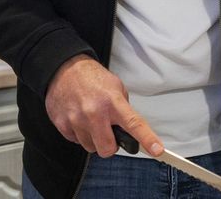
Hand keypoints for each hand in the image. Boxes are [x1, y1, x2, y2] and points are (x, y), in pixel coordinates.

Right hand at [44, 54, 162, 157]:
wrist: (65, 69)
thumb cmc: (92, 78)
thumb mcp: (116, 87)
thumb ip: (123, 109)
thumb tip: (130, 130)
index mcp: (113, 102)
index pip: (134, 124)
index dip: (147, 139)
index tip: (157, 150)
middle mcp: (95, 112)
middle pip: (107, 148)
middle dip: (110, 145)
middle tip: (109, 133)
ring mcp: (77, 120)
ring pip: (91, 147)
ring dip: (94, 139)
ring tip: (91, 121)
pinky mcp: (62, 124)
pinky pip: (76, 142)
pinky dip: (80, 134)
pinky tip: (80, 120)